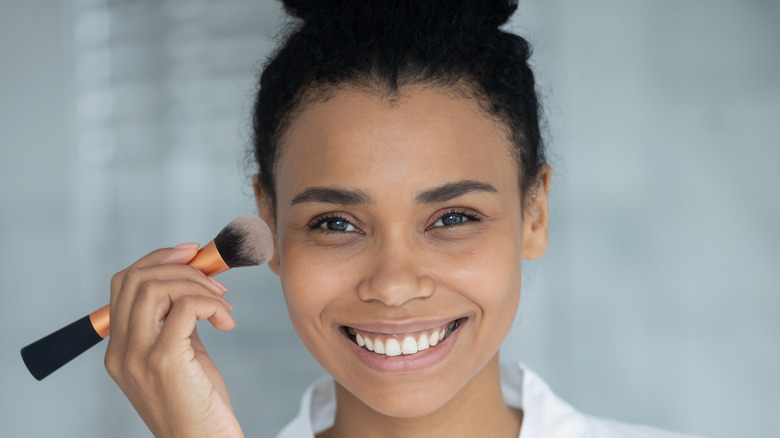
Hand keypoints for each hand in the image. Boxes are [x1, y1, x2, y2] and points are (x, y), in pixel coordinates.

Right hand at [104, 245, 243, 437]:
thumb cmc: (199, 406)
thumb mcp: (182, 357)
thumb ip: (177, 324)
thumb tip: (191, 285)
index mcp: (119, 350)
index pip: (123, 284)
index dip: (157, 259)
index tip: (190, 253)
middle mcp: (120, 352)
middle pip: (135, 279)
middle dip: (178, 265)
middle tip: (214, 279)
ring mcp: (137, 357)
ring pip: (155, 287)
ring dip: (197, 285)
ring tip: (223, 305)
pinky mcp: (164, 361)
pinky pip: (184, 307)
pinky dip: (210, 304)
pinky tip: (226, 321)